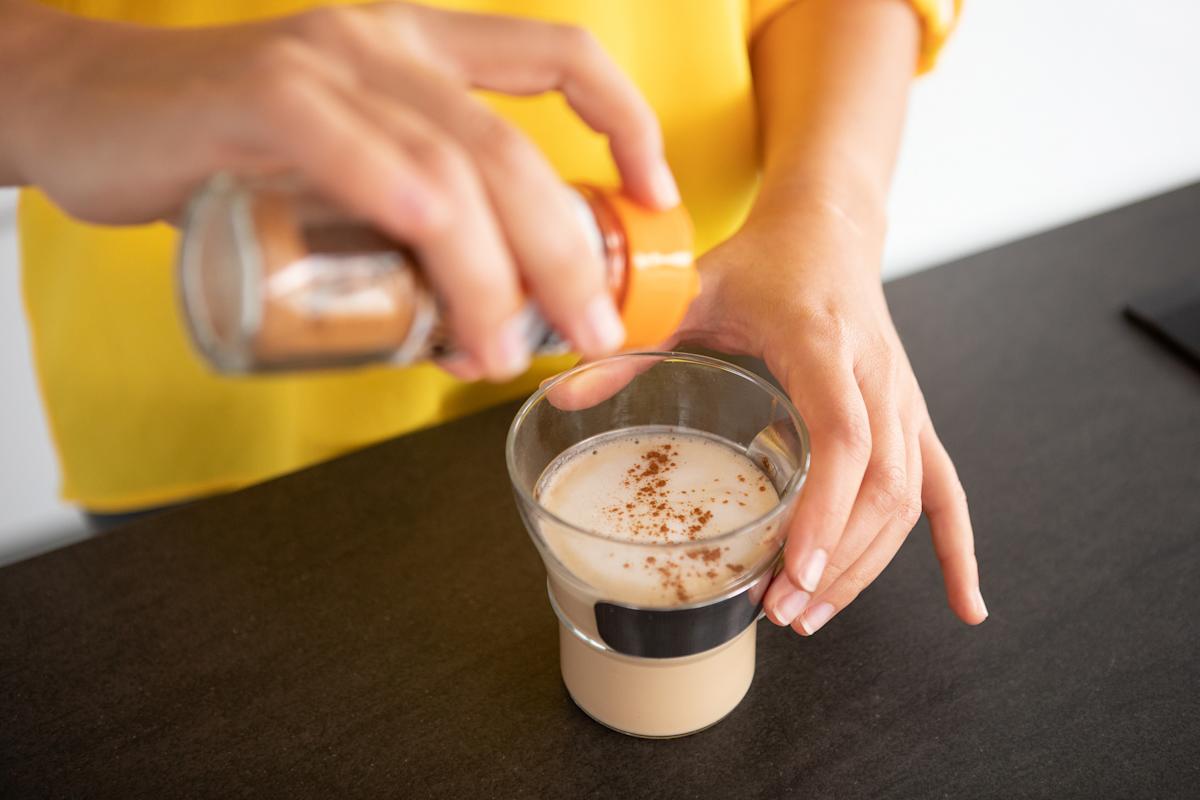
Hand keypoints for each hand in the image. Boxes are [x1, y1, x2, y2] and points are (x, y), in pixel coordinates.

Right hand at [3, 1, 678, 379]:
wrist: (82, 106)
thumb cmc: (220, 152)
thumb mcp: (343, 172)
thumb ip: (411, 221)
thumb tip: (485, 316)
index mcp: (419, 50)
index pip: (555, 57)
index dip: (626, 118)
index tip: (656, 195)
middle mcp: (386, 44)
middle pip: (513, 148)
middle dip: (569, 250)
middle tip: (591, 330)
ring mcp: (326, 63)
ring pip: (450, 166)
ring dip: (494, 273)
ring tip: (502, 350)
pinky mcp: (261, 95)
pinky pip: (357, 150)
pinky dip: (412, 212)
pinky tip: (440, 282)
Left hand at [672, 191, 987, 634]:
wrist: (830, 229)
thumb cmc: (764, 261)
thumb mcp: (693, 287)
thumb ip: (635, 338)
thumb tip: (563, 392)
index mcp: (823, 345)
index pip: (843, 438)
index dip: (825, 510)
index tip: (797, 571)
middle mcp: (876, 378)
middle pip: (881, 485)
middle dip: (838, 559)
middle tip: (781, 612)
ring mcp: (902, 401)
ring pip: (908, 498)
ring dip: (869, 566)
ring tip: (811, 615)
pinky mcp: (911, 418)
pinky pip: (945, 490)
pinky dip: (955, 549)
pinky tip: (964, 604)